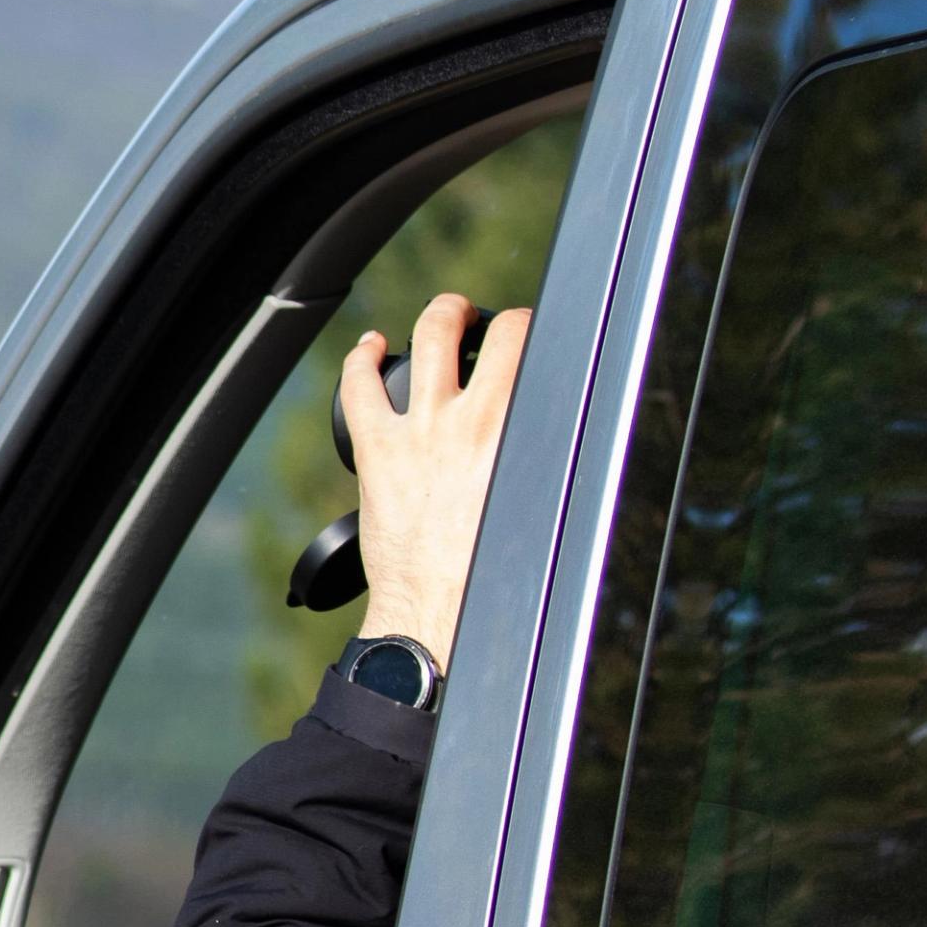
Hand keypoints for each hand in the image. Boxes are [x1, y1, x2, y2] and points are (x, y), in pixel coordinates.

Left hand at [339, 293, 530, 669]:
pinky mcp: (378, 450)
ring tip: (443, 314)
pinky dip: (360, 358)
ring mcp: (421, 429)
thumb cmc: (496, 573)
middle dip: (485, 316)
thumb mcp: (547, 506)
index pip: (533, 347)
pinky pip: (359, 386)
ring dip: (438, 316)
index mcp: (521, 431)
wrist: (441, 612)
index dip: (530, 332)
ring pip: (427, 338)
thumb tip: (567, 440)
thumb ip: (551, 459)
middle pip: (486, 330)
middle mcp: (474, 419)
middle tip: (480, 319)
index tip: (526, 340)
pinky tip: (368, 347)